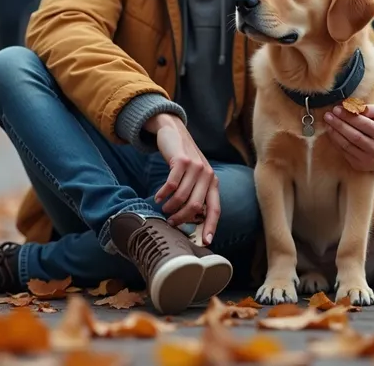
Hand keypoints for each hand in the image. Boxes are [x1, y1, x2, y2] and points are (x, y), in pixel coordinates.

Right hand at [144, 113, 219, 244]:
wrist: (175, 131)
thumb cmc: (184, 159)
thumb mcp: (196, 176)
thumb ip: (197, 193)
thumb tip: (193, 221)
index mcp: (213, 182)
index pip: (215, 208)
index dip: (211, 226)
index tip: (207, 242)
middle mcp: (207, 175)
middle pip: (195, 206)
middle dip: (182, 218)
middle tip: (171, 222)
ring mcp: (195, 167)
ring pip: (182, 197)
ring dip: (170, 207)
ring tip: (164, 209)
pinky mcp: (181, 161)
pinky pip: (171, 185)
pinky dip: (163, 194)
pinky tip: (158, 197)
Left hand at [324, 104, 373, 172]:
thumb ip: (369, 109)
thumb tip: (353, 107)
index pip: (363, 124)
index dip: (348, 116)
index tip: (336, 109)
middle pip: (354, 136)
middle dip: (339, 124)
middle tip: (328, 115)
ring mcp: (367, 159)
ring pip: (347, 145)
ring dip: (335, 133)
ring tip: (327, 123)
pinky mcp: (358, 165)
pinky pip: (344, 152)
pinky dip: (336, 141)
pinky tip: (331, 132)